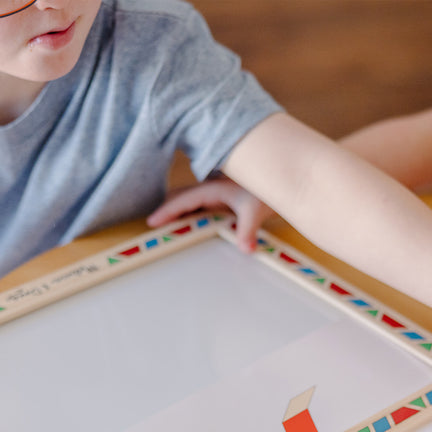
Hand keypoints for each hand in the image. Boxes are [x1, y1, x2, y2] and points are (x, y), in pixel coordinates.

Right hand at [147, 178, 274, 251]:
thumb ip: (248, 230)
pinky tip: (189, 228)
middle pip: (179, 198)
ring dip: (177, 214)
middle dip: (166, 211)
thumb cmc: (266, 191)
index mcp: (211, 189)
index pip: (182, 200)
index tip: (152, 222)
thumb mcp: (256, 211)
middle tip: (154, 229)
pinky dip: (189, 216)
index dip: (166, 211)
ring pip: (188, 202)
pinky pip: (198, 208)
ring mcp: (214, 195)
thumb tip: (245, 249)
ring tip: (167, 231)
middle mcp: (209, 189)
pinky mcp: (220, 201)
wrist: (279, 181)